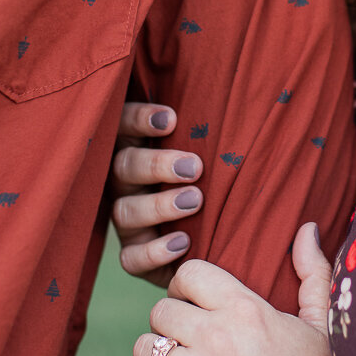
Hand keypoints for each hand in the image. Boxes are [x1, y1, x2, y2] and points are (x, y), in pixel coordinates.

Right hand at [111, 101, 203, 285]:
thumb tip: (233, 96)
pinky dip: (154, 251)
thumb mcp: (211, 152)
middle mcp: (125, 185)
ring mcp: (128, 222)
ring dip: (159, 205)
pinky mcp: (135, 257)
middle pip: (123, 167)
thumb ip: (205, 132)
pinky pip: (130, 258)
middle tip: (194, 167)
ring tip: (195, 201)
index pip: (123, 127)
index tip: (171, 119)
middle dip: (157, 165)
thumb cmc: (216, 180)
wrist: (220, 239)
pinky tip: (183, 242)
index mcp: (137, 150)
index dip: (139, 120)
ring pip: (124, 211)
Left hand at [125, 223, 348, 355]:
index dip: (184, 286)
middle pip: (160, 310)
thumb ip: (312, 273)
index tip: (191, 303)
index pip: (190, 273)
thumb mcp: (322, 326)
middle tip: (185, 343)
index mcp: (245, 309)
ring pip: (143, 348)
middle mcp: (216, 337)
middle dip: (168, 325)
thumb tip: (306, 227)